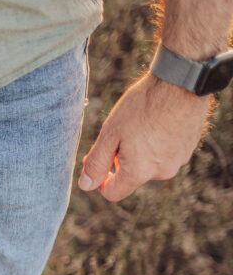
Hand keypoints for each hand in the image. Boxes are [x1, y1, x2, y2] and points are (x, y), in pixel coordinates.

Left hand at [78, 74, 211, 201]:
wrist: (182, 81)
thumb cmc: (142, 106)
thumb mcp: (110, 134)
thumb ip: (96, 163)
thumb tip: (86, 185)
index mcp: (140, 173)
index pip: (113, 193)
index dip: (100, 181)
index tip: (97, 163)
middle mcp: (163, 172)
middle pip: (132, 177)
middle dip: (121, 161)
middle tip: (119, 134)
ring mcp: (179, 160)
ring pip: (150, 164)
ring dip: (140, 152)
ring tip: (140, 124)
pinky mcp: (189, 147)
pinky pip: (166, 153)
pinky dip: (157, 143)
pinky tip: (156, 122)